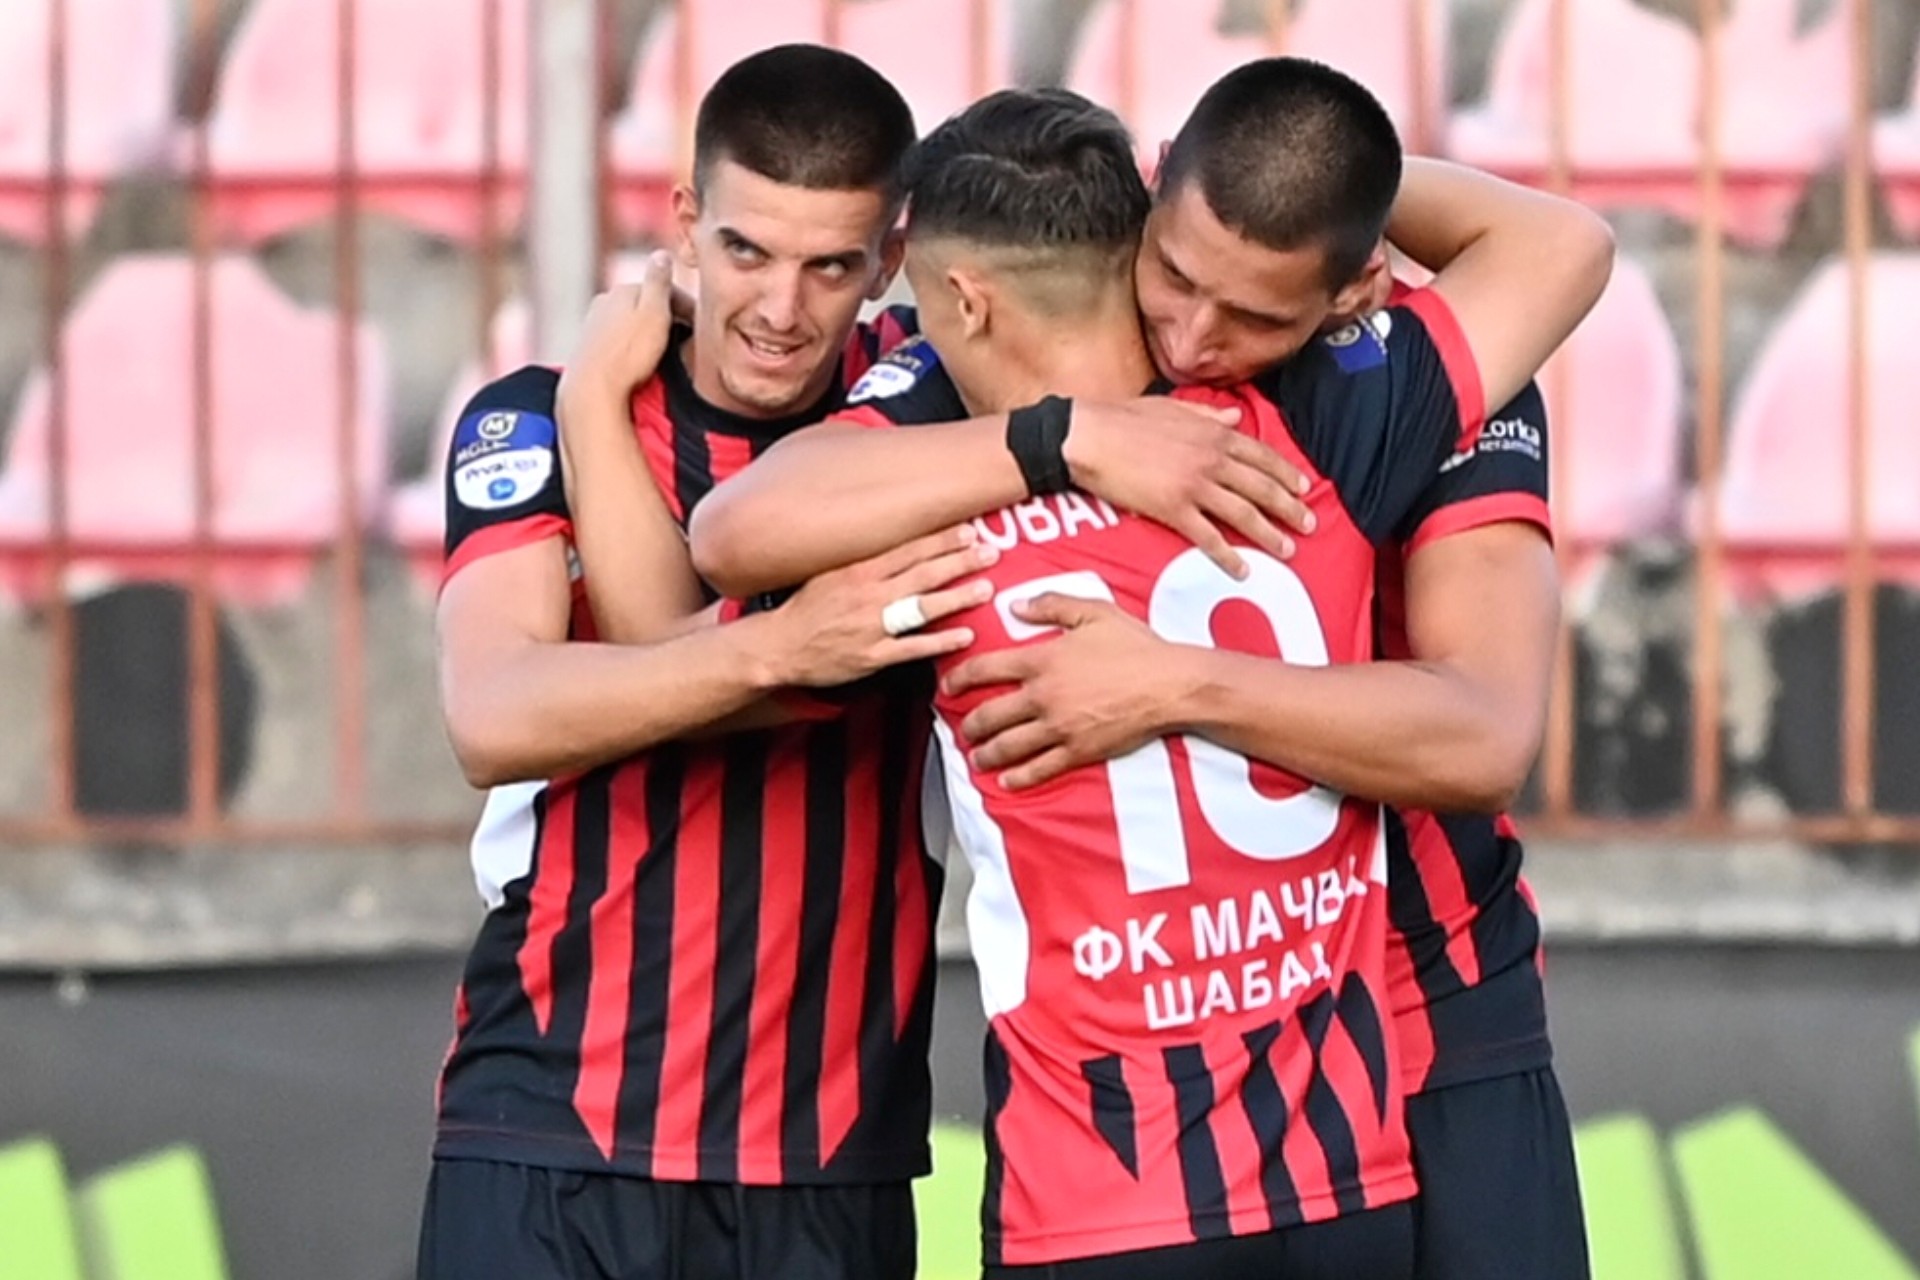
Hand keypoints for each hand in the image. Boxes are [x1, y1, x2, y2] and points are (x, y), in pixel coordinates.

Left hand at [557, 251, 674, 414]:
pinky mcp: (589, 348)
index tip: (703, 326)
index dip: (688, 307)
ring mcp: (594, 324)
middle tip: (688, 341)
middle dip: (668, 318)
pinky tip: (640, 364)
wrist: (592, 390)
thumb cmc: (627, 355)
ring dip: (650, 333)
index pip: (664, 289)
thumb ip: (659, 282)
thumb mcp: (654, 313)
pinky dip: (633, 347)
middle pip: (646, 305)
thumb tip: (662, 253)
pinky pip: (620, 341)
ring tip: (666, 355)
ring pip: (632, 323)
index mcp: (624, 289)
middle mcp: (605, 302)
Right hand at [763, 526, 1000, 687]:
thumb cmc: (804, 610)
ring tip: (985, 588)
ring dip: (956, 596)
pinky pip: (913, 647)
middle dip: (958, 561)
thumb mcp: (829, 574)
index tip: (968, 530)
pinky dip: (940, 641)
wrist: (777, 646)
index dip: (940, 540)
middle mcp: (868, 594)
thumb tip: (896, 547)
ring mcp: (872, 626)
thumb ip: (863, 562)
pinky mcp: (873, 656)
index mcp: (858, 570)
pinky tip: (965, 636)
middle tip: (990, 553)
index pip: (907, 549)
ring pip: (922, 607)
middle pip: (921, 573)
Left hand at [942, 593, 1193, 789]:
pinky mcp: (1077, 751)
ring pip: (1008, 747)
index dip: (959, 678)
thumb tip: (1017, 606)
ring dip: (986, 754)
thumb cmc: (1135, 646)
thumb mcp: (1093, 612)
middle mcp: (1042, 696)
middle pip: (990, 715)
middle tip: (962, 729)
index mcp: (1041, 660)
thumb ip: (1051, 606)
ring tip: (977, 758)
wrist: (1169, 685)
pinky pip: (1039, 769)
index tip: (947, 685)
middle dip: (969, 725)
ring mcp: (1058, 727)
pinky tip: (1007, 781)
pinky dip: (1018, 778)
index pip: (985, 669)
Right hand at [1061, 397, 1314, 579]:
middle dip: (1290, 508)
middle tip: (1310, 525)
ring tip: (1288, 550)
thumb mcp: (1173, 408)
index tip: (1304, 488)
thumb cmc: (1124, 418)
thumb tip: (1235, 418)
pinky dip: (1228, 557)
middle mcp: (1211, 460)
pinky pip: (1208, 537)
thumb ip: (1208, 415)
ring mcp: (1194, 486)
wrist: (1089, 436)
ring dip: (1270, 534)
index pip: (1261, 456)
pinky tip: (1242, 570)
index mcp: (1213, 434)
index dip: (1285, 474)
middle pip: (1262, 487)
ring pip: (1243, 514)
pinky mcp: (1173, 509)